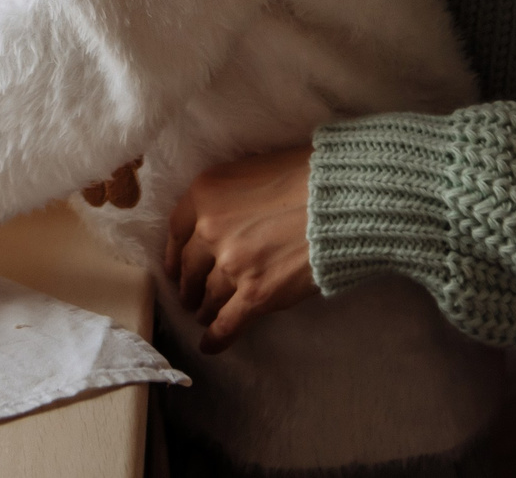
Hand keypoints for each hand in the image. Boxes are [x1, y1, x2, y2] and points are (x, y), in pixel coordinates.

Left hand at [163, 146, 317, 350]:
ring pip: (208, 297)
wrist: (341, 202)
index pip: (177, 230)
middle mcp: (210, 229)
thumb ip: (229, 197)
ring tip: (205, 315)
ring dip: (205, 309)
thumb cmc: (304, 177)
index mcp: (205, 193)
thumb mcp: (253, 170)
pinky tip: (210, 345)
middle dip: (189, 286)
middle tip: (191, 296)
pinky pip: (227, 323)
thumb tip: (225, 217)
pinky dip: (217, 337)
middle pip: (189, 268)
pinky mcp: (256, 295)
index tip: (175, 268)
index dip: (175, 255)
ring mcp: (231, 265)